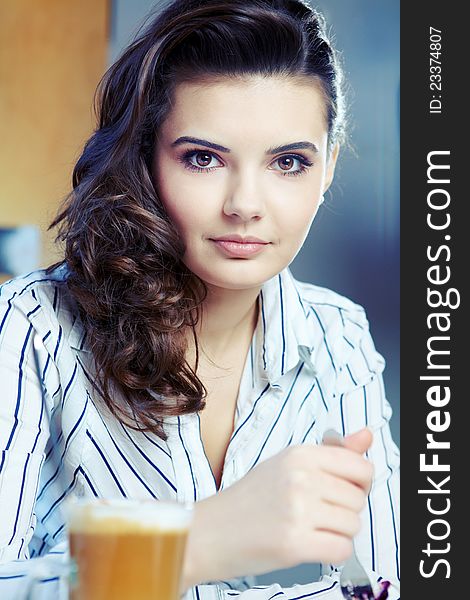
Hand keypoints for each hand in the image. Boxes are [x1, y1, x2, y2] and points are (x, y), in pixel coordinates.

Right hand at [181, 427, 372, 589]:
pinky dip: (331, 552)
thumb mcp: (290, 464)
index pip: (361, 467)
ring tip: (308, 528)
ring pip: (353, 526)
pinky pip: (342, 550)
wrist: (212, 531)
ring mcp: (298, 510)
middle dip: (344, 511)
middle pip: (359, 499)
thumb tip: (367, 436)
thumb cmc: (252, 498)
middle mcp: (301, 477)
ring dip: (337, 533)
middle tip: (314, 513)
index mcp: (301, 454)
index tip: (340, 491)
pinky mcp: (294, 543)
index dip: (358, 484)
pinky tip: (309, 545)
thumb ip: (333, 452)